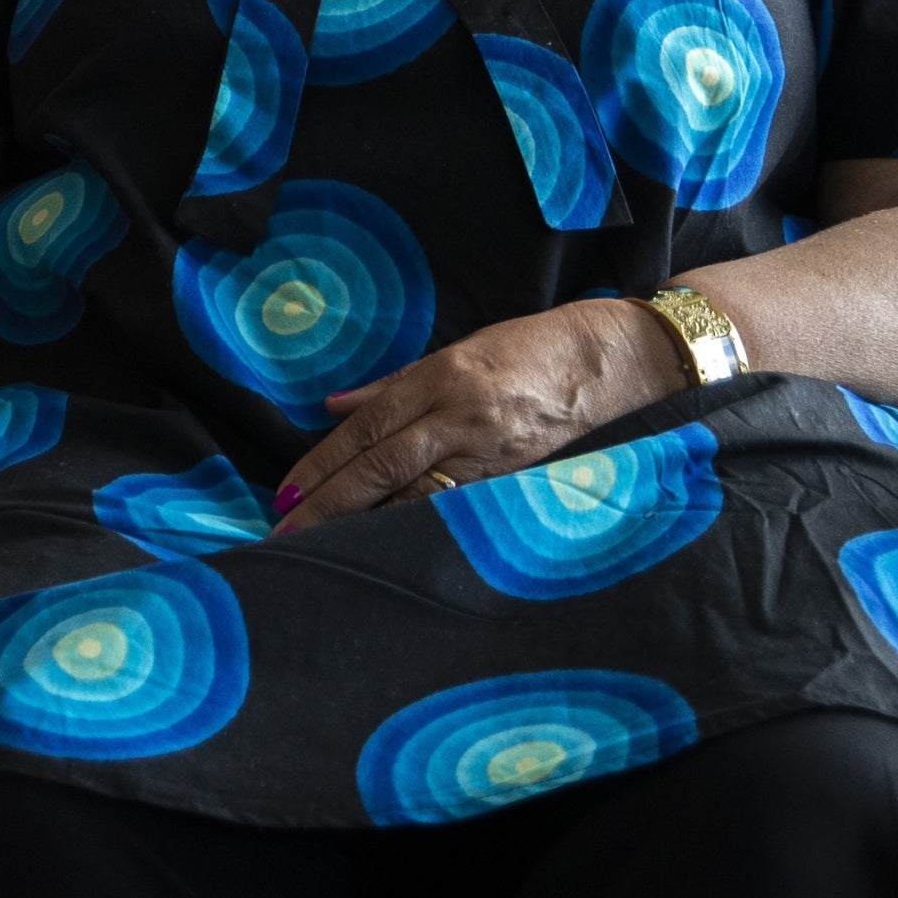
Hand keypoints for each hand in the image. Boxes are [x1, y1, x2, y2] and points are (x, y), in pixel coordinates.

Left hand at [270, 301, 683, 536]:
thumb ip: (393, 386)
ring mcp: (490, 450)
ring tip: (327, 547)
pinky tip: (390, 545)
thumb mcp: (455, 353)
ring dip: (368, 522)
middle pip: (381, 465)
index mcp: (439, 378)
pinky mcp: (517, 476)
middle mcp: (459, 416)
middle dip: (331, 502)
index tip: (287, 494)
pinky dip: (420, 524)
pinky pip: (458, 504)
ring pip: (415, 492)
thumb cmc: (528, 350)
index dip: (322, 463)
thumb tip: (333, 406)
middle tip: (288, 532)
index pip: (365, 428)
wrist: (610, 362)